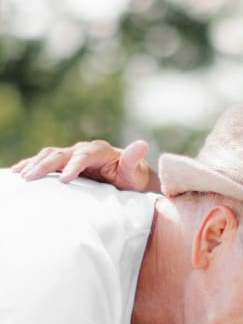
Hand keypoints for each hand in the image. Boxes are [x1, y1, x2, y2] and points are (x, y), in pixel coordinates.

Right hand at [12, 139, 157, 191]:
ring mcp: (73, 155)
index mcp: (99, 151)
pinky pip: (47, 161)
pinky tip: (19, 171)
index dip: (74, 166)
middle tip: (30, 178)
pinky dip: (32, 164)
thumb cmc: (134, 178)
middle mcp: (83, 149)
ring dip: (34, 164)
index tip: (64, 179)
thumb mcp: (136, 171)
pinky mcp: (67, 162)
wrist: (130, 178)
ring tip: (21, 175)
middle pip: (60, 154)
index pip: (83, 157)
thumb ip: (134, 159)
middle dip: (45, 165)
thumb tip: (142, 143)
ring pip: (49, 155)